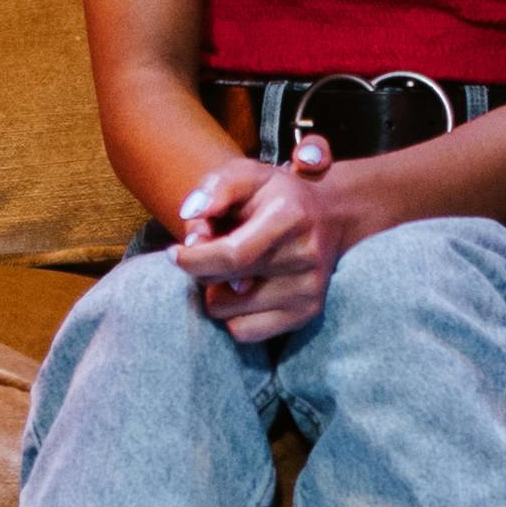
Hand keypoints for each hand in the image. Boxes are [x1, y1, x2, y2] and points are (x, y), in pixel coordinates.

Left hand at [171, 133, 344, 343]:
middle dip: (201, 268)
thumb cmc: (277, 195)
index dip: (192, 259)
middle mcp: (304, 257)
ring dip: (217, 292)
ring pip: (224, 312)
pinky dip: (233, 314)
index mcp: (289, 217)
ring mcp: (309, 290)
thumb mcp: (247, 174)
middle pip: (222, 285)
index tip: (174, 253)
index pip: (231, 256)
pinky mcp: (307, 314)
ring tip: (234, 269)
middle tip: (212, 249)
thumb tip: (190, 215)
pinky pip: (243, 332)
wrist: (331, 216)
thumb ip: (215, 188)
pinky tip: (245, 289)